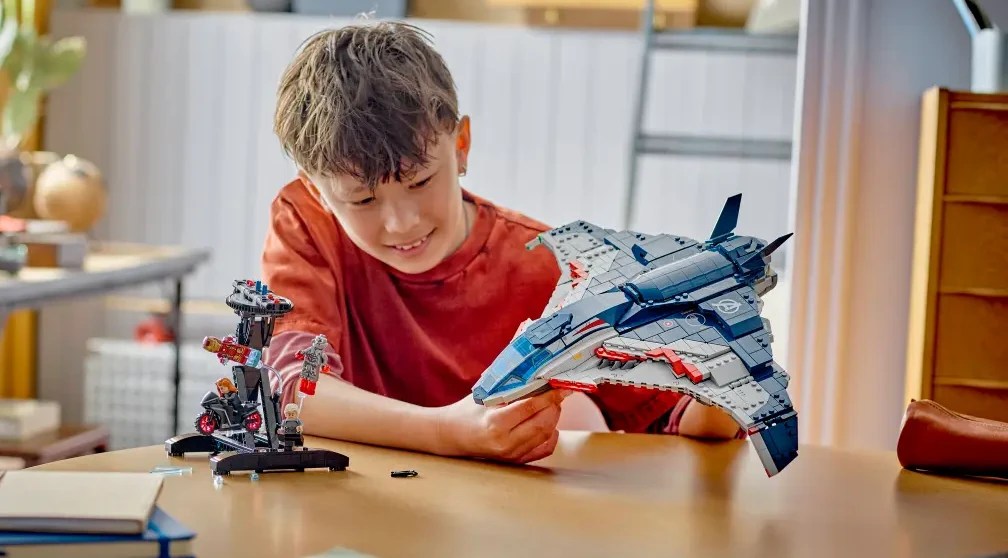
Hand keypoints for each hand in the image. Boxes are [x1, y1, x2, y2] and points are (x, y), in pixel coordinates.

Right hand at [432, 389, 572, 463]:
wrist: (453, 435)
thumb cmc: (468, 411)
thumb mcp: (486, 394)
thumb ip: (511, 386)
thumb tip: (538, 376)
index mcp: (496, 423)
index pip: (531, 407)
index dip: (549, 396)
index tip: (560, 387)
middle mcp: (505, 442)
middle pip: (543, 423)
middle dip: (554, 406)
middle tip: (556, 394)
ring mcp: (511, 455)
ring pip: (545, 436)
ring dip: (553, 418)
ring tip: (551, 405)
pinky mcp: (515, 461)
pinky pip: (543, 450)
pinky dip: (551, 435)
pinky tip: (548, 424)